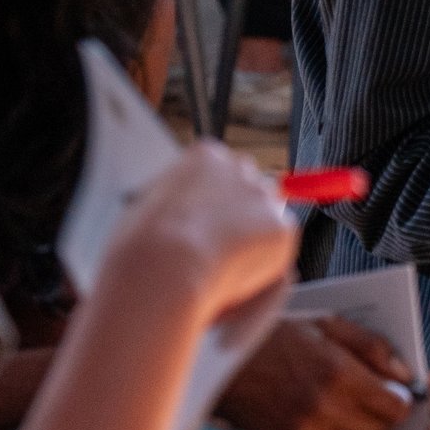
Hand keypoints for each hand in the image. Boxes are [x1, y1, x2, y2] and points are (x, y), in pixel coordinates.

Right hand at [111, 141, 296, 320]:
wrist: (167, 265)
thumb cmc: (146, 242)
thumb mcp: (150, 202)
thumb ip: (178, 198)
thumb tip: (183, 212)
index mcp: (206, 157)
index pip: (223, 171)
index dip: (215, 202)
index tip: (207, 222)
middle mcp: (240, 169)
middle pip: (251, 188)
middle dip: (240, 215)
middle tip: (220, 246)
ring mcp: (264, 197)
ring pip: (267, 217)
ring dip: (253, 238)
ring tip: (223, 264)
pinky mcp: (282, 228)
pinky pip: (279, 245)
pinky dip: (264, 262)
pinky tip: (236, 272)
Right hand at [218, 316, 414, 429]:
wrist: (221, 365)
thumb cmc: (272, 340)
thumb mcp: (325, 325)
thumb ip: (372, 347)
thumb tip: (403, 375)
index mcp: (337, 374)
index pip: (394, 408)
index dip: (399, 402)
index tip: (393, 396)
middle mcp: (324, 409)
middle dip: (380, 417)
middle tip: (368, 402)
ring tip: (342, 413)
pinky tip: (321, 426)